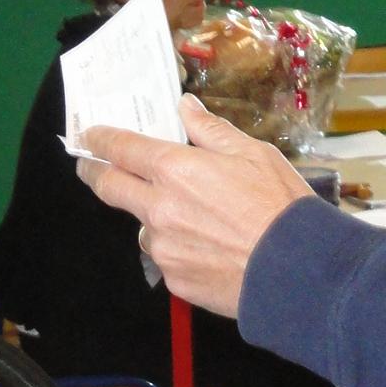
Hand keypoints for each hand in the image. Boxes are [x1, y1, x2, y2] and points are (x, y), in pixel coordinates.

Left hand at [77, 95, 307, 315]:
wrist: (296, 267)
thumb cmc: (279, 204)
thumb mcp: (252, 152)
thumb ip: (210, 130)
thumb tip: (185, 107)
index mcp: (175, 170)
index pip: (120, 148)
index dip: (99, 139)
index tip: (89, 135)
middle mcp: (158, 208)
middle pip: (109, 187)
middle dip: (93, 171)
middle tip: (90, 165)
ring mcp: (163, 247)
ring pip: (142, 226)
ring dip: (153, 216)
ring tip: (192, 218)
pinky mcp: (174, 279)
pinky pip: (166, 257)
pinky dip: (178, 247)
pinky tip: (209, 247)